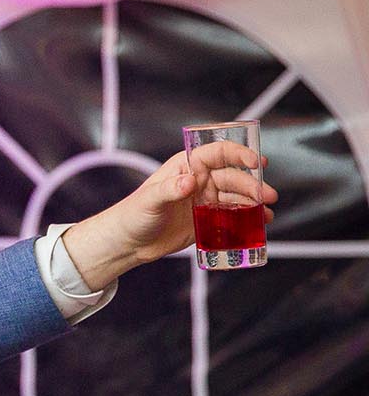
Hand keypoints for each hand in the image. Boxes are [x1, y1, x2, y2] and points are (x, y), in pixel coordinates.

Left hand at [62, 140, 277, 287]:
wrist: (128, 243)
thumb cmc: (133, 215)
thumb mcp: (149, 200)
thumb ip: (168, 190)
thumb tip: (189, 181)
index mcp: (186, 167)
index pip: (218, 153)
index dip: (239, 154)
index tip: (256, 162)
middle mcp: (199, 181)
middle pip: (233, 177)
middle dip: (252, 184)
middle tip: (268, 196)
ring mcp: (205, 200)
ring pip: (237, 197)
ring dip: (255, 202)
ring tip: (267, 213)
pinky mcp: (207, 219)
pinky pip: (233, 215)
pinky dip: (248, 218)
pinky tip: (261, 222)